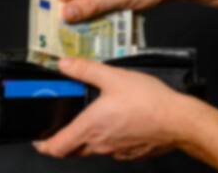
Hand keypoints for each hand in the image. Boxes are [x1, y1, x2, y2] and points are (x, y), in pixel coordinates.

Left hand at [33, 58, 190, 159]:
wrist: (178, 120)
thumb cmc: (148, 101)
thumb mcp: (112, 77)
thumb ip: (84, 70)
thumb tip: (64, 65)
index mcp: (90, 128)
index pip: (55, 148)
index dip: (43, 145)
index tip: (39, 139)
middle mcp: (100, 144)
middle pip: (72, 150)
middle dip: (65, 140)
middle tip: (66, 125)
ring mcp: (116, 152)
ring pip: (93, 149)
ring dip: (89, 137)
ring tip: (96, 118)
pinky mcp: (131, 153)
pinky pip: (112, 149)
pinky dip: (109, 139)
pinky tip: (119, 123)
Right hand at [56, 0, 212, 21]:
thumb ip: (91, 5)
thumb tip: (66, 14)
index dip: (63, 0)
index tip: (65, 19)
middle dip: (76, 8)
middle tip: (75, 28)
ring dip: (89, 12)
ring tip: (90, 28)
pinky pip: (99, 0)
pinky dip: (100, 12)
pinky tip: (103, 23)